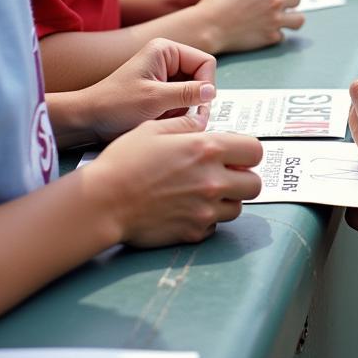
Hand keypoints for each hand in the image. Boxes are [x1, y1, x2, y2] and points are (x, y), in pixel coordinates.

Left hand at [84, 38, 217, 141]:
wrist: (87, 119)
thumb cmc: (114, 105)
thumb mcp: (155, 99)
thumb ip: (187, 94)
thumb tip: (212, 92)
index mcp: (166, 50)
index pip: (205, 62)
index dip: (206, 85)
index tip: (198, 106)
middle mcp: (167, 58)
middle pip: (200, 77)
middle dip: (193, 99)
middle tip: (179, 115)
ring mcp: (164, 74)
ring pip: (192, 91)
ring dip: (183, 108)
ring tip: (162, 116)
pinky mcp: (161, 89)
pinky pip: (181, 100)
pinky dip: (175, 112)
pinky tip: (159, 118)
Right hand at [93, 112, 262, 246]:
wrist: (101, 202)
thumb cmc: (124, 162)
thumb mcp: (154, 128)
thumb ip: (186, 125)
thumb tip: (203, 126)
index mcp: (208, 149)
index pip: (255, 151)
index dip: (247, 152)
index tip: (236, 155)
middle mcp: (213, 180)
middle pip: (254, 184)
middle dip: (243, 179)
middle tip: (225, 175)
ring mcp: (205, 210)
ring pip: (237, 207)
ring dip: (227, 200)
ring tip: (203, 192)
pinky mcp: (193, 232)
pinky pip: (214, 226)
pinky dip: (207, 219)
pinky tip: (188, 208)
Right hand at [192, 0, 302, 53]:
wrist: (208, 27)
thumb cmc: (216, 2)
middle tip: (278, 3)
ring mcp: (276, 18)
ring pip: (298, 18)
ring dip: (291, 17)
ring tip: (282, 18)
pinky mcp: (272, 36)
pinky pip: (283, 35)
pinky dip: (276, 34)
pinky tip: (266, 31)